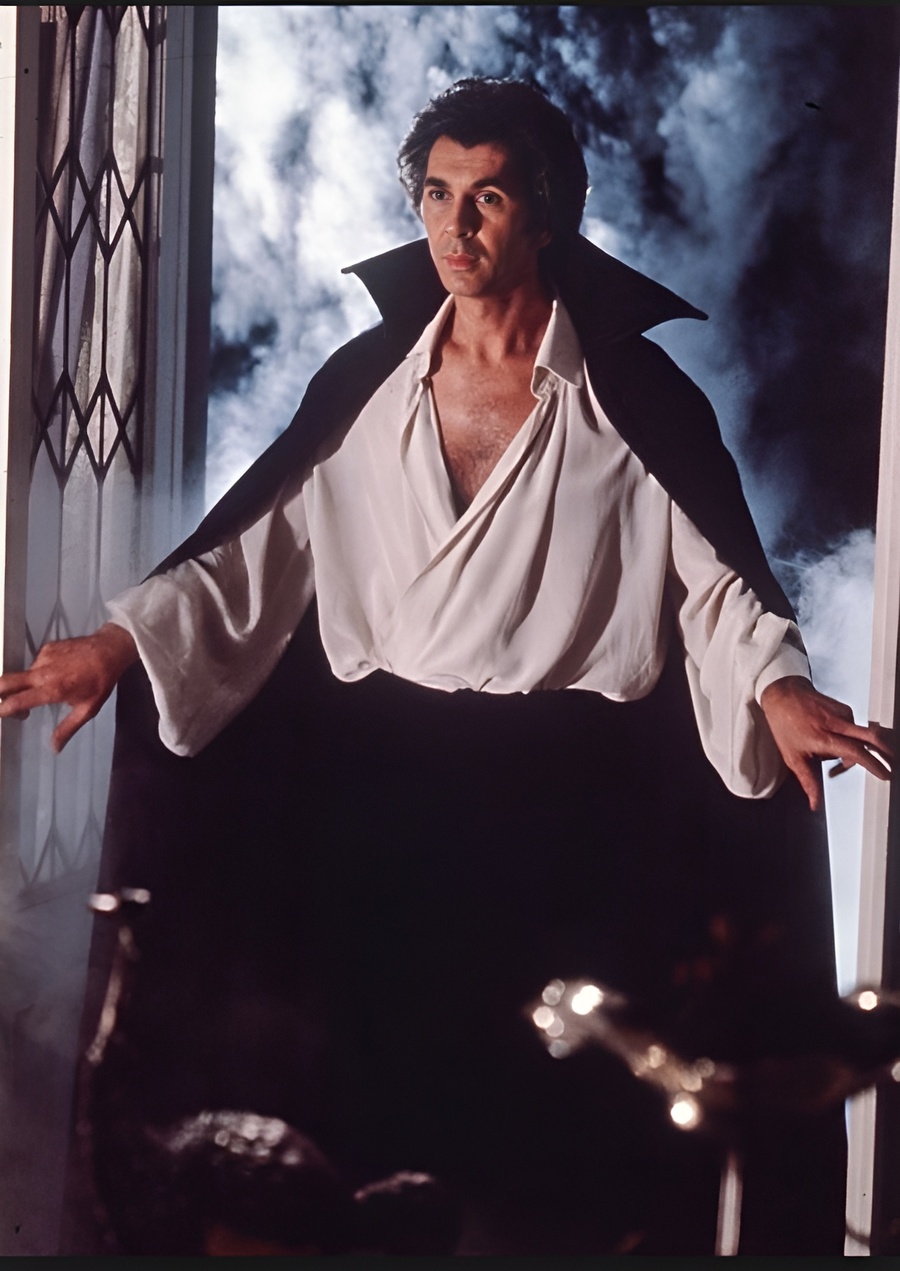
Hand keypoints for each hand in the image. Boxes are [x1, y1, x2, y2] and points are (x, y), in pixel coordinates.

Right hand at [0, 623, 139, 752]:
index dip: (4, 709)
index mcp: (52, 689)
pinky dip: (38, 672)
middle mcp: (42, 672)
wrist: (109, 650)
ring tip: (42, 691)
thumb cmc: (100, 682)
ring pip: (22, 674)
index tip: (1, 714)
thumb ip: (68, 728)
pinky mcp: (46, 647)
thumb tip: (54, 748)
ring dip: (25, 685)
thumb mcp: (87, 709)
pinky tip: (54, 675)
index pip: (17, 700)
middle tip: (6, 704)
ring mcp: (43, 657)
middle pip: (6, 681)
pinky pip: (35, 663)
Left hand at [759, 675, 893, 811]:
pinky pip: (854, 728)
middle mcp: (836, 724)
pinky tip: (838, 743)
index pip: (856, 752)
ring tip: (841, 760)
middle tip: (891, 765)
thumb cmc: (784, 725)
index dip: (873, 764)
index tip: (885, 775)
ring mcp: (842, 714)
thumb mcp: (792, 757)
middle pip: (871, 737)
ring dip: (859, 750)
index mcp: (823, 738)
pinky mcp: (844, 708)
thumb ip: (808, 782)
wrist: (782, 695)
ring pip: (861, 736)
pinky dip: (851, 739)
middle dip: (886, 751)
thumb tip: (815, 803)